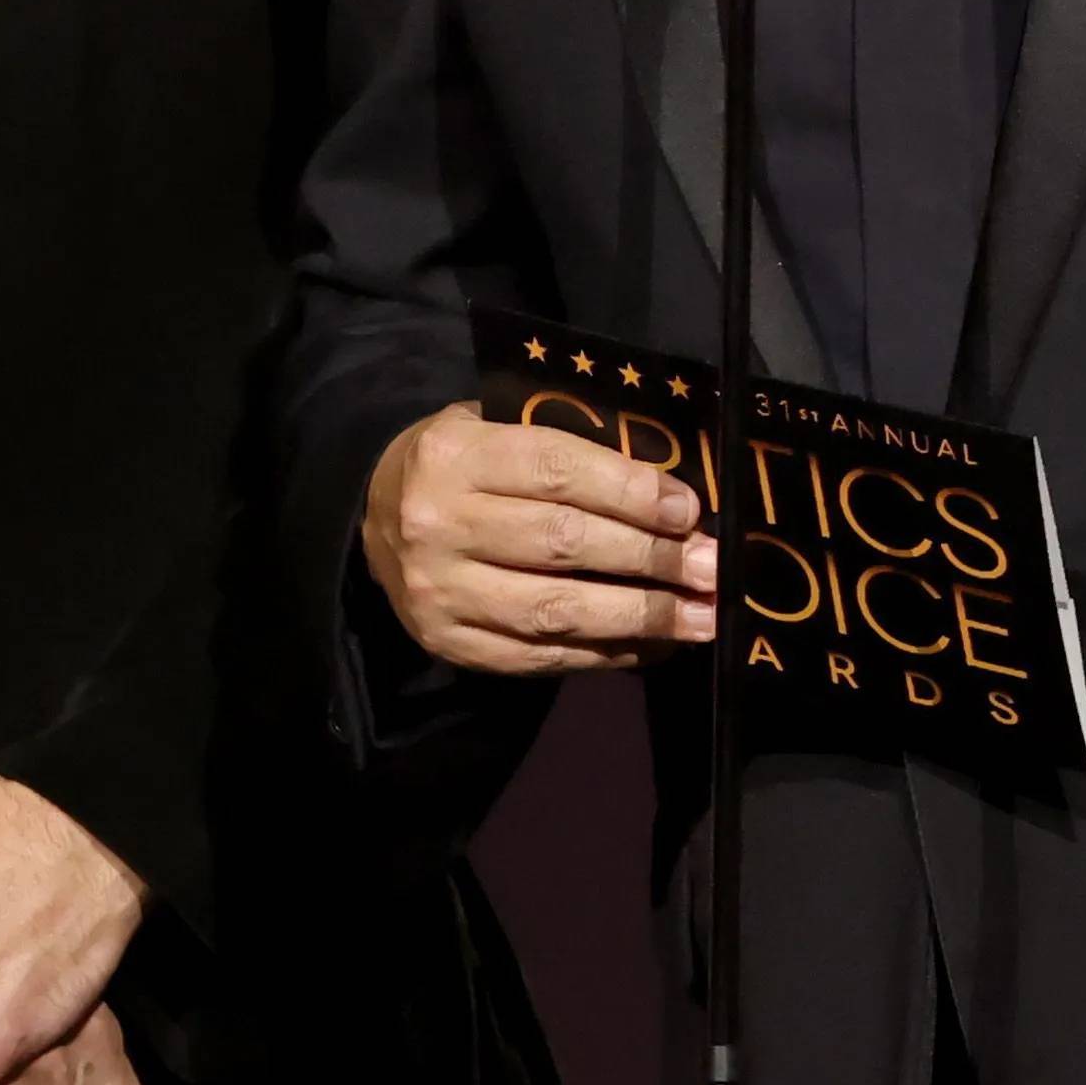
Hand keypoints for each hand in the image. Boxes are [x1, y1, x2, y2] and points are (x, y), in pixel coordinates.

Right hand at [361, 400, 721, 675]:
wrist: (374, 514)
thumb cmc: (462, 463)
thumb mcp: (497, 427)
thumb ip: (570, 451)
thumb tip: (671, 496)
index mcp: (455, 454)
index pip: (557, 471)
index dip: (630, 492)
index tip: (687, 510)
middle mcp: (439, 524)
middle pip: (563, 543)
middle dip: (650, 559)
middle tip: (711, 569)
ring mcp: (441, 593)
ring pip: (556, 609)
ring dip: (641, 615)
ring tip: (700, 616)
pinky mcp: (450, 645)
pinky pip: (541, 657)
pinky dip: (606, 653)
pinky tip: (654, 643)